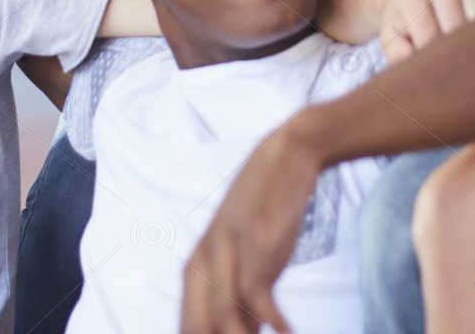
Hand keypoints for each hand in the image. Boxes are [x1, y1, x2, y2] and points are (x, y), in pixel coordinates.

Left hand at [182, 124, 318, 333]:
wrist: (285, 158)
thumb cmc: (266, 217)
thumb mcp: (248, 262)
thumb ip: (241, 300)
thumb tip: (242, 332)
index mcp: (194, 269)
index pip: (187, 326)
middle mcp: (204, 262)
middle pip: (196, 327)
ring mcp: (228, 252)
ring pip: (222, 318)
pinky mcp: (256, 243)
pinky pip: (256, 295)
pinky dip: (273, 321)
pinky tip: (287, 330)